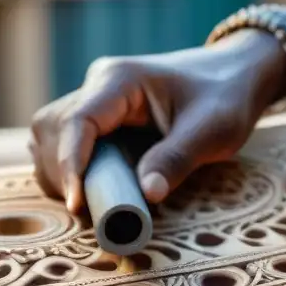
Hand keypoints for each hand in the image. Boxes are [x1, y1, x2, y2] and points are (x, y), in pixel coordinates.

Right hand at [30, 30, 285, 212]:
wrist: (235, 75)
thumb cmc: (227, 96)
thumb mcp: (213, 129)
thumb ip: (178, 158)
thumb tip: (147, 195)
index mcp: (119, 80)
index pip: (77, 122)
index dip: (70, 164)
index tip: (78, 203)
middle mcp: (98, 86)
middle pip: (52, 131)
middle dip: (62, 173)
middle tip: (91, 211)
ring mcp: (95, 102)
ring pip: (50, 139)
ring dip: (61, 174)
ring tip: (94, 205)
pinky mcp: (99, 121)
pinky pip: (67, 146)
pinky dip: (72, 173)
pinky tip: (97, 194)